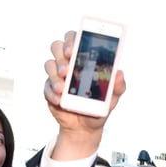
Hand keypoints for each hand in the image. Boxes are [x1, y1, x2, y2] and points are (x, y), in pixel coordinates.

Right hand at [43, 31, 125, 158]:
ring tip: (63, 88)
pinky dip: (52, 93)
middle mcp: (68, 63)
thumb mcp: (112, 98)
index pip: (75, 39)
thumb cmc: (99, 107)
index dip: (72, 39)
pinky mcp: (49, 90)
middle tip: (67, 68)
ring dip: (55, 74)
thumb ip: (118, 86)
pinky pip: (46, 86)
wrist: (86, 128)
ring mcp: (57, 76)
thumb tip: (119, 73)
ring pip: (49, 64)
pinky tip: (59, 100)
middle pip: (57, 47)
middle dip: (61, 54)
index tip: (73, 49)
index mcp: (84, 59)